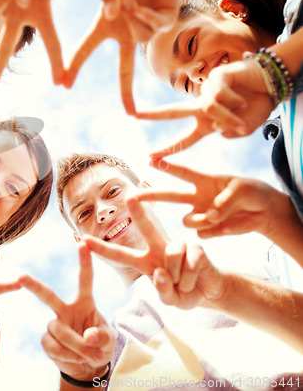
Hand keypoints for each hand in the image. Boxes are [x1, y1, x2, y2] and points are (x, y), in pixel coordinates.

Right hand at [19, 244, 113, 380]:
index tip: (83, 243)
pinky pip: (52, 346)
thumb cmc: (100, 346)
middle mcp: (66, 309)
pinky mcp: (47, 340)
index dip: (84, 261)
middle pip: (48, 295)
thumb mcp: (108, 340)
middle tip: (20, 277)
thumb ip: (102, 336)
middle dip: (34, 286)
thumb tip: (87, 336)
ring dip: (76, 346)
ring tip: (89, 355)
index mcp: (85, 302)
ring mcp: (55, 324)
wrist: (88, 367)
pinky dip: (66, 355)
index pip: (85, 279)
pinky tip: (72, 357)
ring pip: (59, 330)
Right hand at [64, 0, 183, 114]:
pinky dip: (145, 18)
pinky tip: (137, 5)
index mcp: (106, 25)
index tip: (63, 85)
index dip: (74, 67)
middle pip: (125, 68)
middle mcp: (126, 31)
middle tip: (130, 113)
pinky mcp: (165, 21)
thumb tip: (110, 12)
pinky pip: (155, 28)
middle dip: (127, 92)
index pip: (86, 48)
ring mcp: (146, 29)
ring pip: (139, 33)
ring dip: (131, 16)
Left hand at [83, 197, 224, 308]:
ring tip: (184, 283)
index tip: (82, 239)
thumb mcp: (170, 300)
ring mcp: (177, 244)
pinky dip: (191, 278)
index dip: (102, 248)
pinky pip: (189, 262)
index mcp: (145, 261)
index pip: (119, 255)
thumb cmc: (184, 293)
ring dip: (179, 278)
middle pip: (146, 227)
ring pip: (171, 255)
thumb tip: (160, 273)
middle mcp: (158, 247)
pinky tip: (195, 278)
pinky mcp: (194, 246)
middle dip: (139, 212)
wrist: (210, 291)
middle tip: (130, 197)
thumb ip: (162, 291)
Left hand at [137, 60, 273, 157]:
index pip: (185, 139)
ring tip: (244, 115)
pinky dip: (236, 102)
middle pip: (173, 111)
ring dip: (230, 116)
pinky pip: (221, 95)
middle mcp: (202, 107)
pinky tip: (244, 99)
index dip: (169, 149)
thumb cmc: (256, 107)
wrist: (270, 85)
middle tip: (135, 115)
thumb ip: (229, 132)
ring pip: (211, 108)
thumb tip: (214, 126)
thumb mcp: (243, 129)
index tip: (150, 157)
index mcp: (206, 123)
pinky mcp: (216, 77)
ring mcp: (207, 91)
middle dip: (154, 114)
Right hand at [137, 159, 290, 238]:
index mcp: (204, 181)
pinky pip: (204, 234)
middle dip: (151, 196)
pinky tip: (229, 226)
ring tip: (220, 218)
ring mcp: (201, 214)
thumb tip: (210, 216)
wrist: (264, 212)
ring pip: (189, 221)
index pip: (182, 172)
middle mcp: (197, 197)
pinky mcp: (209, 230)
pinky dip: (216, 231)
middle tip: (132, 197)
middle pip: (169, 196)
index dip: (167, 166)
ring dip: (203, 221)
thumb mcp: (242, 190)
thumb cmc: (251, 193)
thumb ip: (224, 201)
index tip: (150, 160)